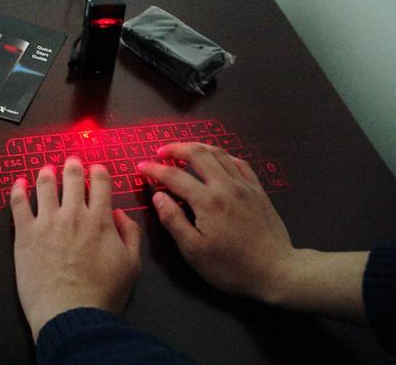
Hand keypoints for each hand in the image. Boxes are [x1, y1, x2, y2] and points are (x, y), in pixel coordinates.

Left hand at [11, 156, 141, 341]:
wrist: (72, 315)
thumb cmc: (104, 293)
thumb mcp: (132, 265)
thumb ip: (130, 234)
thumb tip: (118, 213)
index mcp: (100, 219)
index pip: (100, 182)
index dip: (98, 171)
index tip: (96, 169)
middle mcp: (73, 214)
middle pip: (72, 177)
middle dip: (73, 165)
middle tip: (71, 161)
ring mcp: (47, 222)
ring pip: (45, 184)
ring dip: (47, 172)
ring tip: (47, 169)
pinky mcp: (25, 234)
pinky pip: (18, 204)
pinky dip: (18, 189)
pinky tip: (19, 183)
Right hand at [137, 142, 294, 302]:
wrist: (276, 271)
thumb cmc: (231, 267)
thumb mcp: (194, 251)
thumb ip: (173, 220)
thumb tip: (158, 196)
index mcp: (207, 201)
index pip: (174, 176)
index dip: (155, 169)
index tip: (141, 167)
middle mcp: (225, 186)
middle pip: (198, 154)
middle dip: (176, 148)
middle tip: (161, 152)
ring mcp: (244, 185)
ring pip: (219, 154)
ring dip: (198, 147)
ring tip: (184, 150)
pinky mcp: (258, 190)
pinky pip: (239, 163)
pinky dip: (223, 156)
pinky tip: (217, 159)